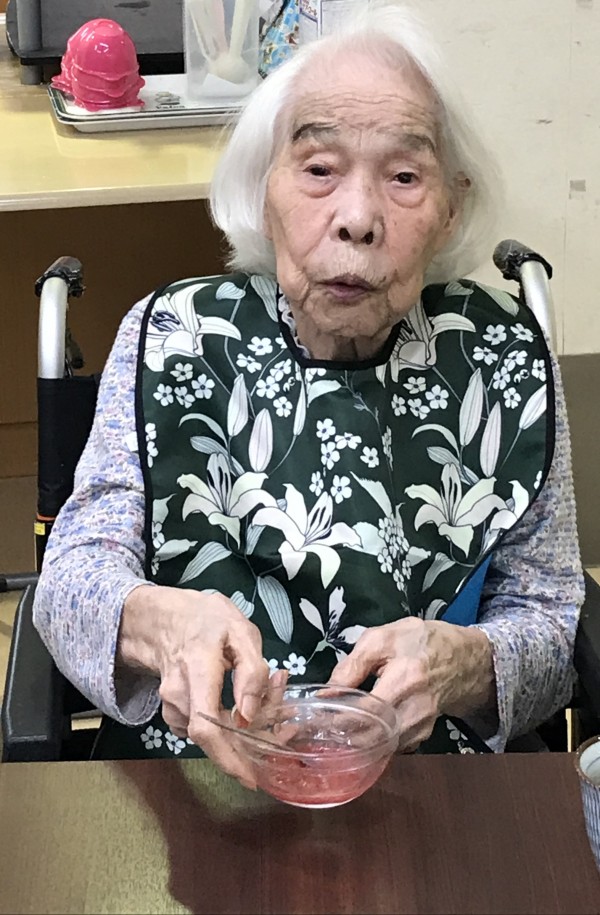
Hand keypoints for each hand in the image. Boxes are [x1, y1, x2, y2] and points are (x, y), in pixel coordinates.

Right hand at [118, 585, 271, 786]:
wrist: (166, 619)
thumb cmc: (208, 620)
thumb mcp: (241, 632)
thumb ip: (251, 672)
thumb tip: (249, 715)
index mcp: (196, 671)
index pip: (206, 728)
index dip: (228, 759)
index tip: (251, 777)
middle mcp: (177, 695)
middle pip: (213, 736)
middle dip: (249, 740)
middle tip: (282, 723)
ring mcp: (171, 706)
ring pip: (211, 733)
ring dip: (242, 729)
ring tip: (269, 700)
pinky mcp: (174, 712)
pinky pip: (204, 728)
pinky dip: (227, 724)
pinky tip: (244, 705)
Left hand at [328, 617, 495, 751]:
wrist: (465, 659)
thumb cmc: (421, 642)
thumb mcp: (384, 638)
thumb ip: (353, 664)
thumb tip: (326, 692)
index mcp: (405, 680)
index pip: (363, 711)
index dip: (335, 718)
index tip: (312, 718)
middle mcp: (415, 710)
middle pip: (369, 737)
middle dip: (340, 736)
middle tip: (315, 730)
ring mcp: (421, 727)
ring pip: (378, 747)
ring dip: (354, 742)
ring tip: (332, 730)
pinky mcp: (422, 736)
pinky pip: (390, 746)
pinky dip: (372, 742)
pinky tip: (357, 731)